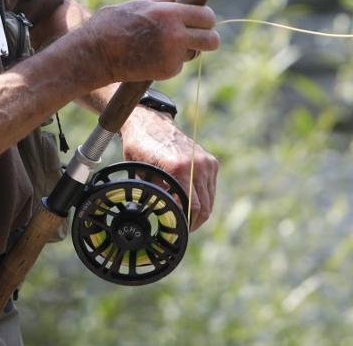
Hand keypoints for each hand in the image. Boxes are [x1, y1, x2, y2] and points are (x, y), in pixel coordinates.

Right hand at [78, 0, 219, 86]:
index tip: (202, 18)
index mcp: (170, 14)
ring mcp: (172, 56)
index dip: (206, 17)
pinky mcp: (167, 71)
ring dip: (186, 48)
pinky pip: (179, 63)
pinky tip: (151, 54)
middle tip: (197, 34)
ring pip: (195, 51)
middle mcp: (175, 36)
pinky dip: (171, 60)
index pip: (207, 16)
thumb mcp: (142, 2)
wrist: (96, 53)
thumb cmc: (116, 22)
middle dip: (208, 37)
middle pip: (212, 40)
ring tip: (161, 42)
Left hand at [120, 106, 218, 230]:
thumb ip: (156, 192)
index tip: (179, 231)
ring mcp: (206, 162)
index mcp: (178, 167)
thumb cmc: (140, 147)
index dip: (186, 223)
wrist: (150, 122)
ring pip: (210, 200)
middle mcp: (196, 164)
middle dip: (195, 222)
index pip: (192, 205)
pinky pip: (211, 188)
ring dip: (200, 212)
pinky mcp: (211, 161)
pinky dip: (204, 199)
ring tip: (187, 220)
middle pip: (204, 206)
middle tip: (184, 230)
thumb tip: (164, 213)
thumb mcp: (142, 172)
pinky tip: (191, 204)